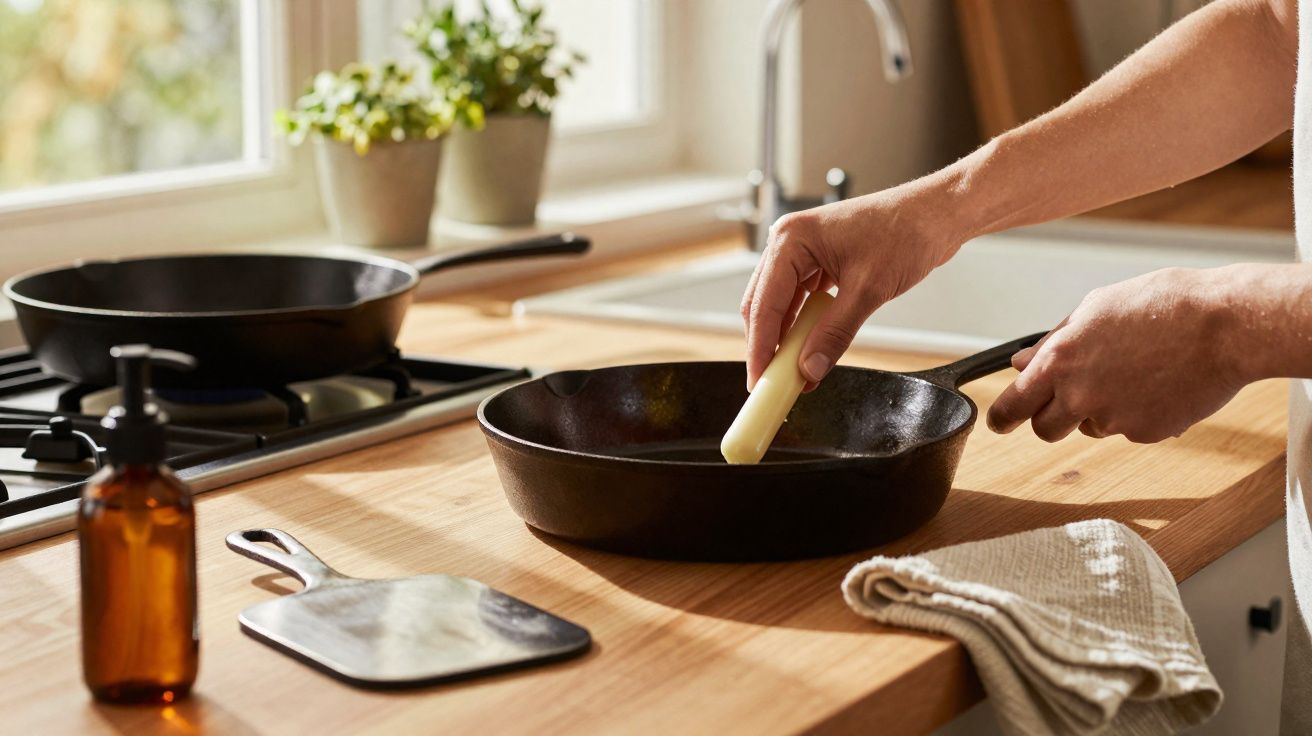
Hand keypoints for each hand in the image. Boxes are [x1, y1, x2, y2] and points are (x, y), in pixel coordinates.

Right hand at [740, 184, 964, 389]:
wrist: (937, 215)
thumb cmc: (906, 231)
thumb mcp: (868, 289)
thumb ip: (834, 332)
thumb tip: (810, 367)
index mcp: (792, 239)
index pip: (763, 303)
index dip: (760, 347)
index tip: (760, 379)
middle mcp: (790, 243)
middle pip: (763, 305)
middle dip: (768, 346)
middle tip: (771, 383)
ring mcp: (804, 253)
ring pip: (780, 306)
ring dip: (786, 339)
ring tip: (791, 373)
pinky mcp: (819, 264)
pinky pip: (800, 301)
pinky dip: (804, 327)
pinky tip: (807, 350)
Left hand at [987, 266, 1250, 442]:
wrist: (1225, 325)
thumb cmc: (1163, 305)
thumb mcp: (1095, 309)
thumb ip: (1052, 342)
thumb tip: (1020, 362)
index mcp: (1060, 361)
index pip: (1013, 405)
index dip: (1002, 418)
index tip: (999, 422)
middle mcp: (1081, 395)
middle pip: (1045, 430)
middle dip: (1051, 418)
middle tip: (1071, 399)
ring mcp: (1115, 419)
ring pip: (1091, 428)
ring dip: (1099, 411)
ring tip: (1133, 373)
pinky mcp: (1147, 433)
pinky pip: (1129, 430)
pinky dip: (1138, 414)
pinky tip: (1159, 383)